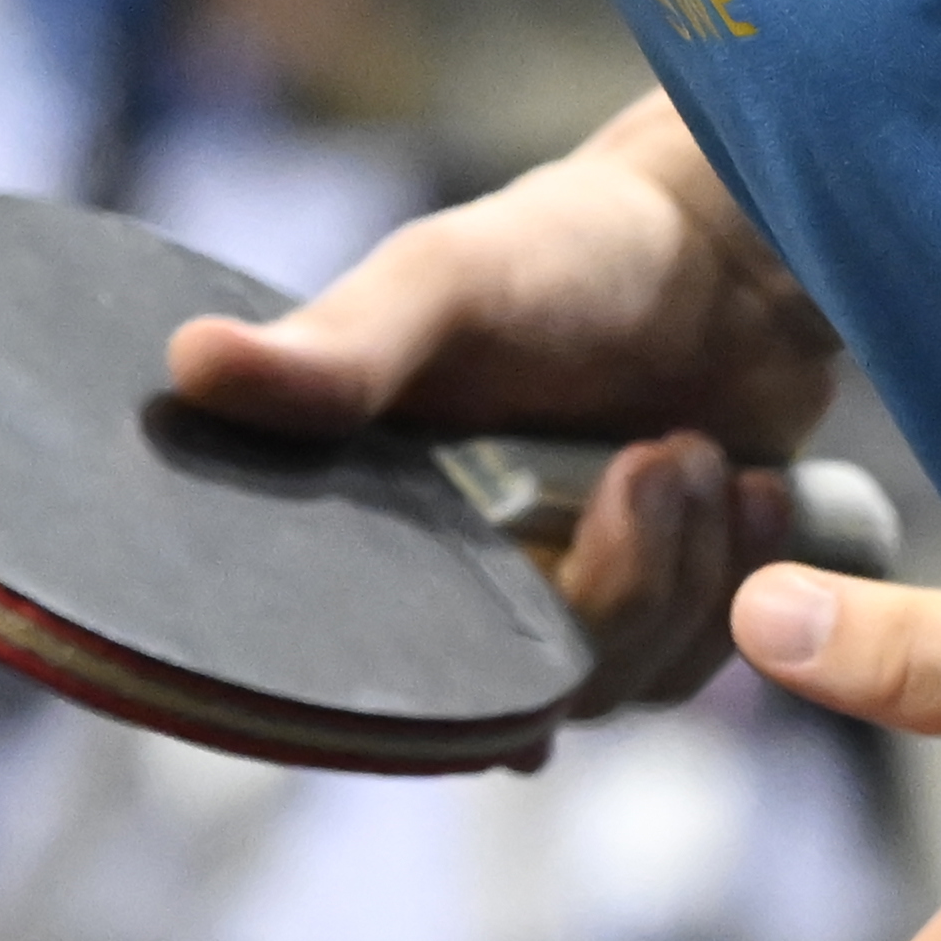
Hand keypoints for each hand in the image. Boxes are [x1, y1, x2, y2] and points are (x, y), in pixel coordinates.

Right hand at [163, 92, 843, 708]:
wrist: (728, 247)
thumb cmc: (570, 248)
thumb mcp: (447, 281)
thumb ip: (340, 343)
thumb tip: (190, 366)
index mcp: (364, 516)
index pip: (342, 662)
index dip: (408, 683)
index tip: (515, 597)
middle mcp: (446, 579)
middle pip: (509, 693)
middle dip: (611, 584)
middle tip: (661, 456)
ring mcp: (548, 603)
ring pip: (605, 688)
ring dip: (681, 573)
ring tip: (702, 451)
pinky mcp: (644, 614)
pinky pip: (681, 672)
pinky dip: (727, 584)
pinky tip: (750, 488)